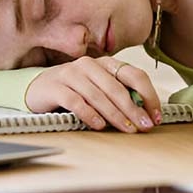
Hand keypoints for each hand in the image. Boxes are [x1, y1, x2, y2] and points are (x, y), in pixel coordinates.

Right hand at [25, 56, 161, 132]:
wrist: (37, 88)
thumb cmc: (73, 90)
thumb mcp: (98, 89)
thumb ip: (117, 95)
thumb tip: (144, 114)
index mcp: (105, 63)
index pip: (134, 75)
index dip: (148, 95)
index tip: (155, 116)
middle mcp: (89, 64)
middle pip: (117, 88)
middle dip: (134, 109)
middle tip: (144, 126)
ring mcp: (71, 74)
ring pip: (99, 95)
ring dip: (115, 115)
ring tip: (126, 129)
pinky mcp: (56, 86)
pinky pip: (76, 101)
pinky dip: (89, 114)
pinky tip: (99, 125)